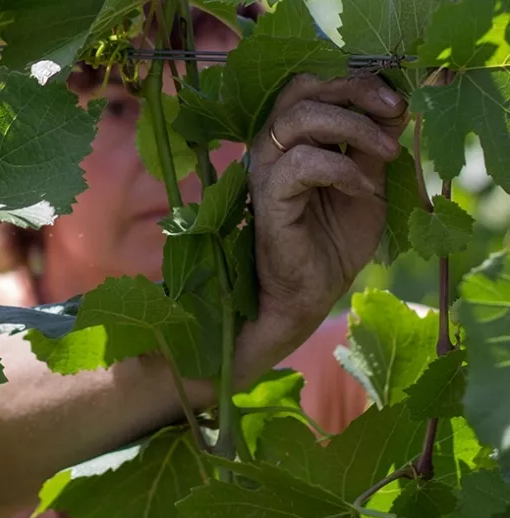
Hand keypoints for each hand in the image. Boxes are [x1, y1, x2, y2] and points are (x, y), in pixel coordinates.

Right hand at [247, 73, 407, 320]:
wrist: (310, 291)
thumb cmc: (334, 239)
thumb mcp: (367, 181)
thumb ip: (374, 144)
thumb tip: (397, 102)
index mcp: (293, 136)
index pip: (315, 84)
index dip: (357, 80)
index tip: (397, 100)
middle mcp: (273, 145)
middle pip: (303, 88)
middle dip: (354, 90)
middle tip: (394, 109)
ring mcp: (266, 169)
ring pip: (300, 118)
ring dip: (353, 127)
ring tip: (386, 154)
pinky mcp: (268, 196)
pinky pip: (301, 163)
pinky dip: (340, 168)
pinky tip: (362, 188)